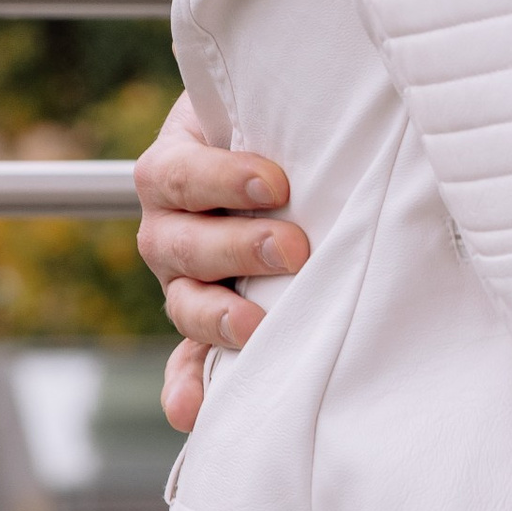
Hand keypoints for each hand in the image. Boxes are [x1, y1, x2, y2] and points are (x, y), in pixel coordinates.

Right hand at [134, 95, 306, 431]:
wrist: (284, 150)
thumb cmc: (280, 124)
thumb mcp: (269, 104)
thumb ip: (283, 105)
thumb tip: (341, 97)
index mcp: (174, 167)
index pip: (180, 174)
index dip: (220, 179)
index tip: (274, 183)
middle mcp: (170, 225)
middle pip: (180, 243)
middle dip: (237, 248)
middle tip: (293, 249)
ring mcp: (184, 278)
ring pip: (183, 301)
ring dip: (217, 316)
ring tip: (256, 326)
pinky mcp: (206, 319)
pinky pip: (186, 360)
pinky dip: (187, 386)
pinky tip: (195, 412)